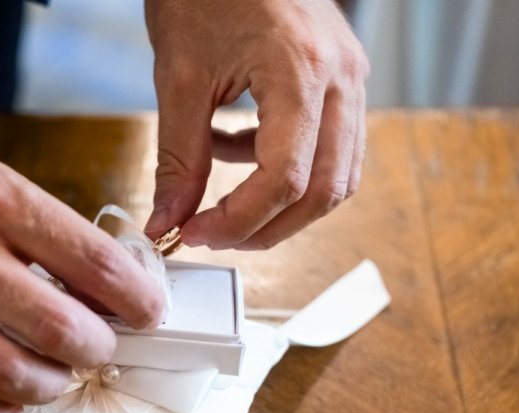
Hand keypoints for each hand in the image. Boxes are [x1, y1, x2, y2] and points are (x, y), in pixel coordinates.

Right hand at [0, 109, 164, 412]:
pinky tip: (6, 407)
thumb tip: (109, 287)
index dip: (138, 299)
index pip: (94, 262)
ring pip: (7, 374)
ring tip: (57, 376)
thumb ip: (47, 231)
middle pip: (59, 329)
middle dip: (100, 350)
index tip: (150, 314)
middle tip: (103, 348)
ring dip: (51, 387)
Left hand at [144, 0, 368, 248]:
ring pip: (337, 175)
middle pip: (325, 190)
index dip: (239, 221)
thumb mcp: (179, 77)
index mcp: (301, 71)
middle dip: (268, 227)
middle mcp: (341, 78)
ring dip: (283, 203)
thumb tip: (168, 220)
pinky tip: (239, 150)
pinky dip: (288, 166)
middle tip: (217, 235)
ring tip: (227, 199)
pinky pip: (331, 147)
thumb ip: (178, 158)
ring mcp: (350, 77)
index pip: (285, 179)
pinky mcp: (342, 78)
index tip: (196, 234)